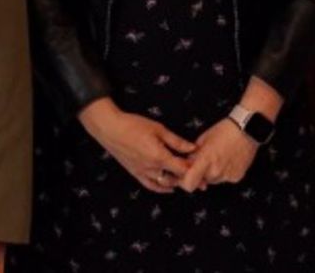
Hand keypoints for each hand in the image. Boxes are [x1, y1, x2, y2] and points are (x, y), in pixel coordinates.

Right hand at [78, 97, 195, 192]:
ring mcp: (143, 172)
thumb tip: (192, 148)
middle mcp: (152, 168)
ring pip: (164, 184)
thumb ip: (176, 141)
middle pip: (175, 178)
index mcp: (159, 157)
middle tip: (201, 180)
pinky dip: (161, 188)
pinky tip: (169, 187)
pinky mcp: (135, 173)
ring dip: (176, 184)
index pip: (182, 168)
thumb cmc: (134, 125)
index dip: (194, 170)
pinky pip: (151, 185)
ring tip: (187, 182)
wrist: (110, 129)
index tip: (204, 169)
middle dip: (188, 179)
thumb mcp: (159, 129)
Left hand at [177, 118, 258, 192]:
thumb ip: (193, 155)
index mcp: (205, 160)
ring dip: (213, 173)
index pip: (189, 184)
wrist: (247, 129)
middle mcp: (216, 171)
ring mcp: (227, 176)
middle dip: (201, 173)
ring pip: (213, 180)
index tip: (184, 176)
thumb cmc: (224, 130)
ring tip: (219, 157)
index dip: (184, 182)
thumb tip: (187, 165)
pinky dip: (224, 172)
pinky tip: (228, 160)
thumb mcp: (202, 139)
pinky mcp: (237, 177)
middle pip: (202, 181)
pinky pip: (225, 179)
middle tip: (206, 160)